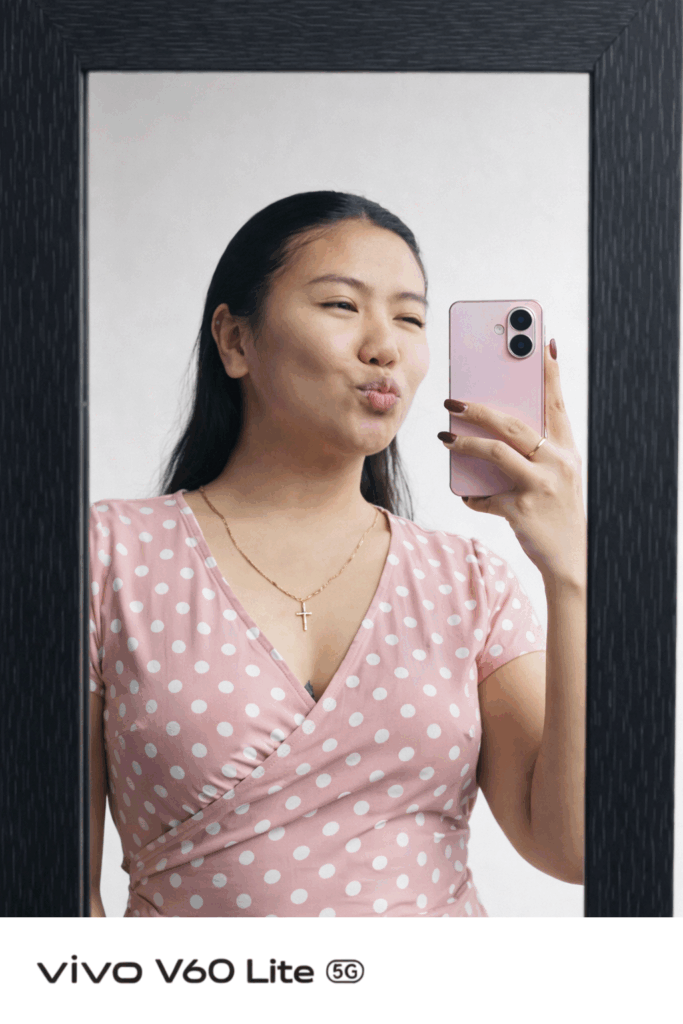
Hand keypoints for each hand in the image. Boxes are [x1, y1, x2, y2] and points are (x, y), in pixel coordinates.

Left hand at [438, 339, 585, 586]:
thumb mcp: (556, 476)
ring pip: (496, 452)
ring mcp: (541, 486)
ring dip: (465, 442)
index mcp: (566, 449)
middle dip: (479, 407)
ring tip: (444, 436)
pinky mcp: (522, 510)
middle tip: (453, 399)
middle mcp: (557, 462)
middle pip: (514, 423)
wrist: (570, 559)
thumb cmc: (556, 511)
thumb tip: (494, 429)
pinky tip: (468, 495)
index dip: (549, 372)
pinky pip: (486, 496)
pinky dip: (473, 496)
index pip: (556, 403)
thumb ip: (534, 452)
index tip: (543, 343)